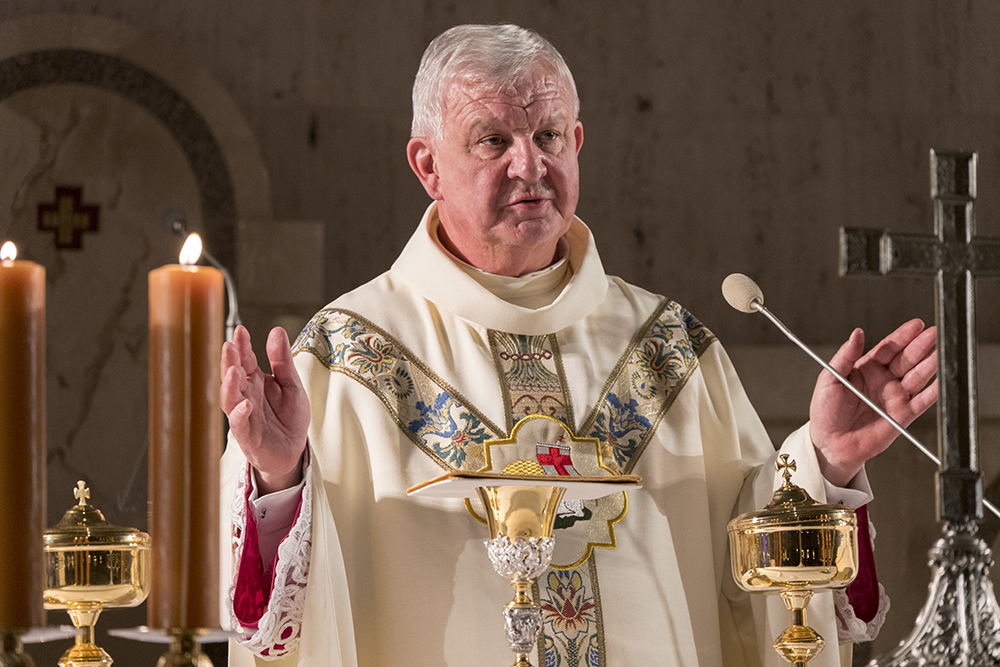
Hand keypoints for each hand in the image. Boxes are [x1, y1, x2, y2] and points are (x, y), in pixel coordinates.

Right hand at [221, 325, 309, 492]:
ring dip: (230, 385)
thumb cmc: (289, 416)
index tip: (241, 330)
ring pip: (230, 399)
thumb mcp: (291, 384)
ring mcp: (244, 416)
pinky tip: (245, 404)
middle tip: (230, 346)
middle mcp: (245, 396)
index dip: (242, 345)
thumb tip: (276, 331)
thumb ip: (283, 361)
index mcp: (255, 381)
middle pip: (233, 377)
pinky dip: (240, 415)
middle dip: (230, 361)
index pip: (245, 359)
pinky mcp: (248, 437)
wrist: (294, 450)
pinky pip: (240, 425)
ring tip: (234, 371)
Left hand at [809, 319, 938, 486]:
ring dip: (931, 363)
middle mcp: (884, 380)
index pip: (888, 348)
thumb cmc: (825, 412)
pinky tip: (944, 380)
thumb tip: (856, 334)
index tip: (916, 325)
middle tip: (935, 333)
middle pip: (907, 359)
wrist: (829, 443)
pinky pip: (923, 401)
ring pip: (918, 376)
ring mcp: (895, 397)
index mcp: (866, 369)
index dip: (903, 336)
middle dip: (922, 345)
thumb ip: (844, 356)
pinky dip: (935, 391)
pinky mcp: (903, 415)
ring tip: (943, 351)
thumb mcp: (829, 379)